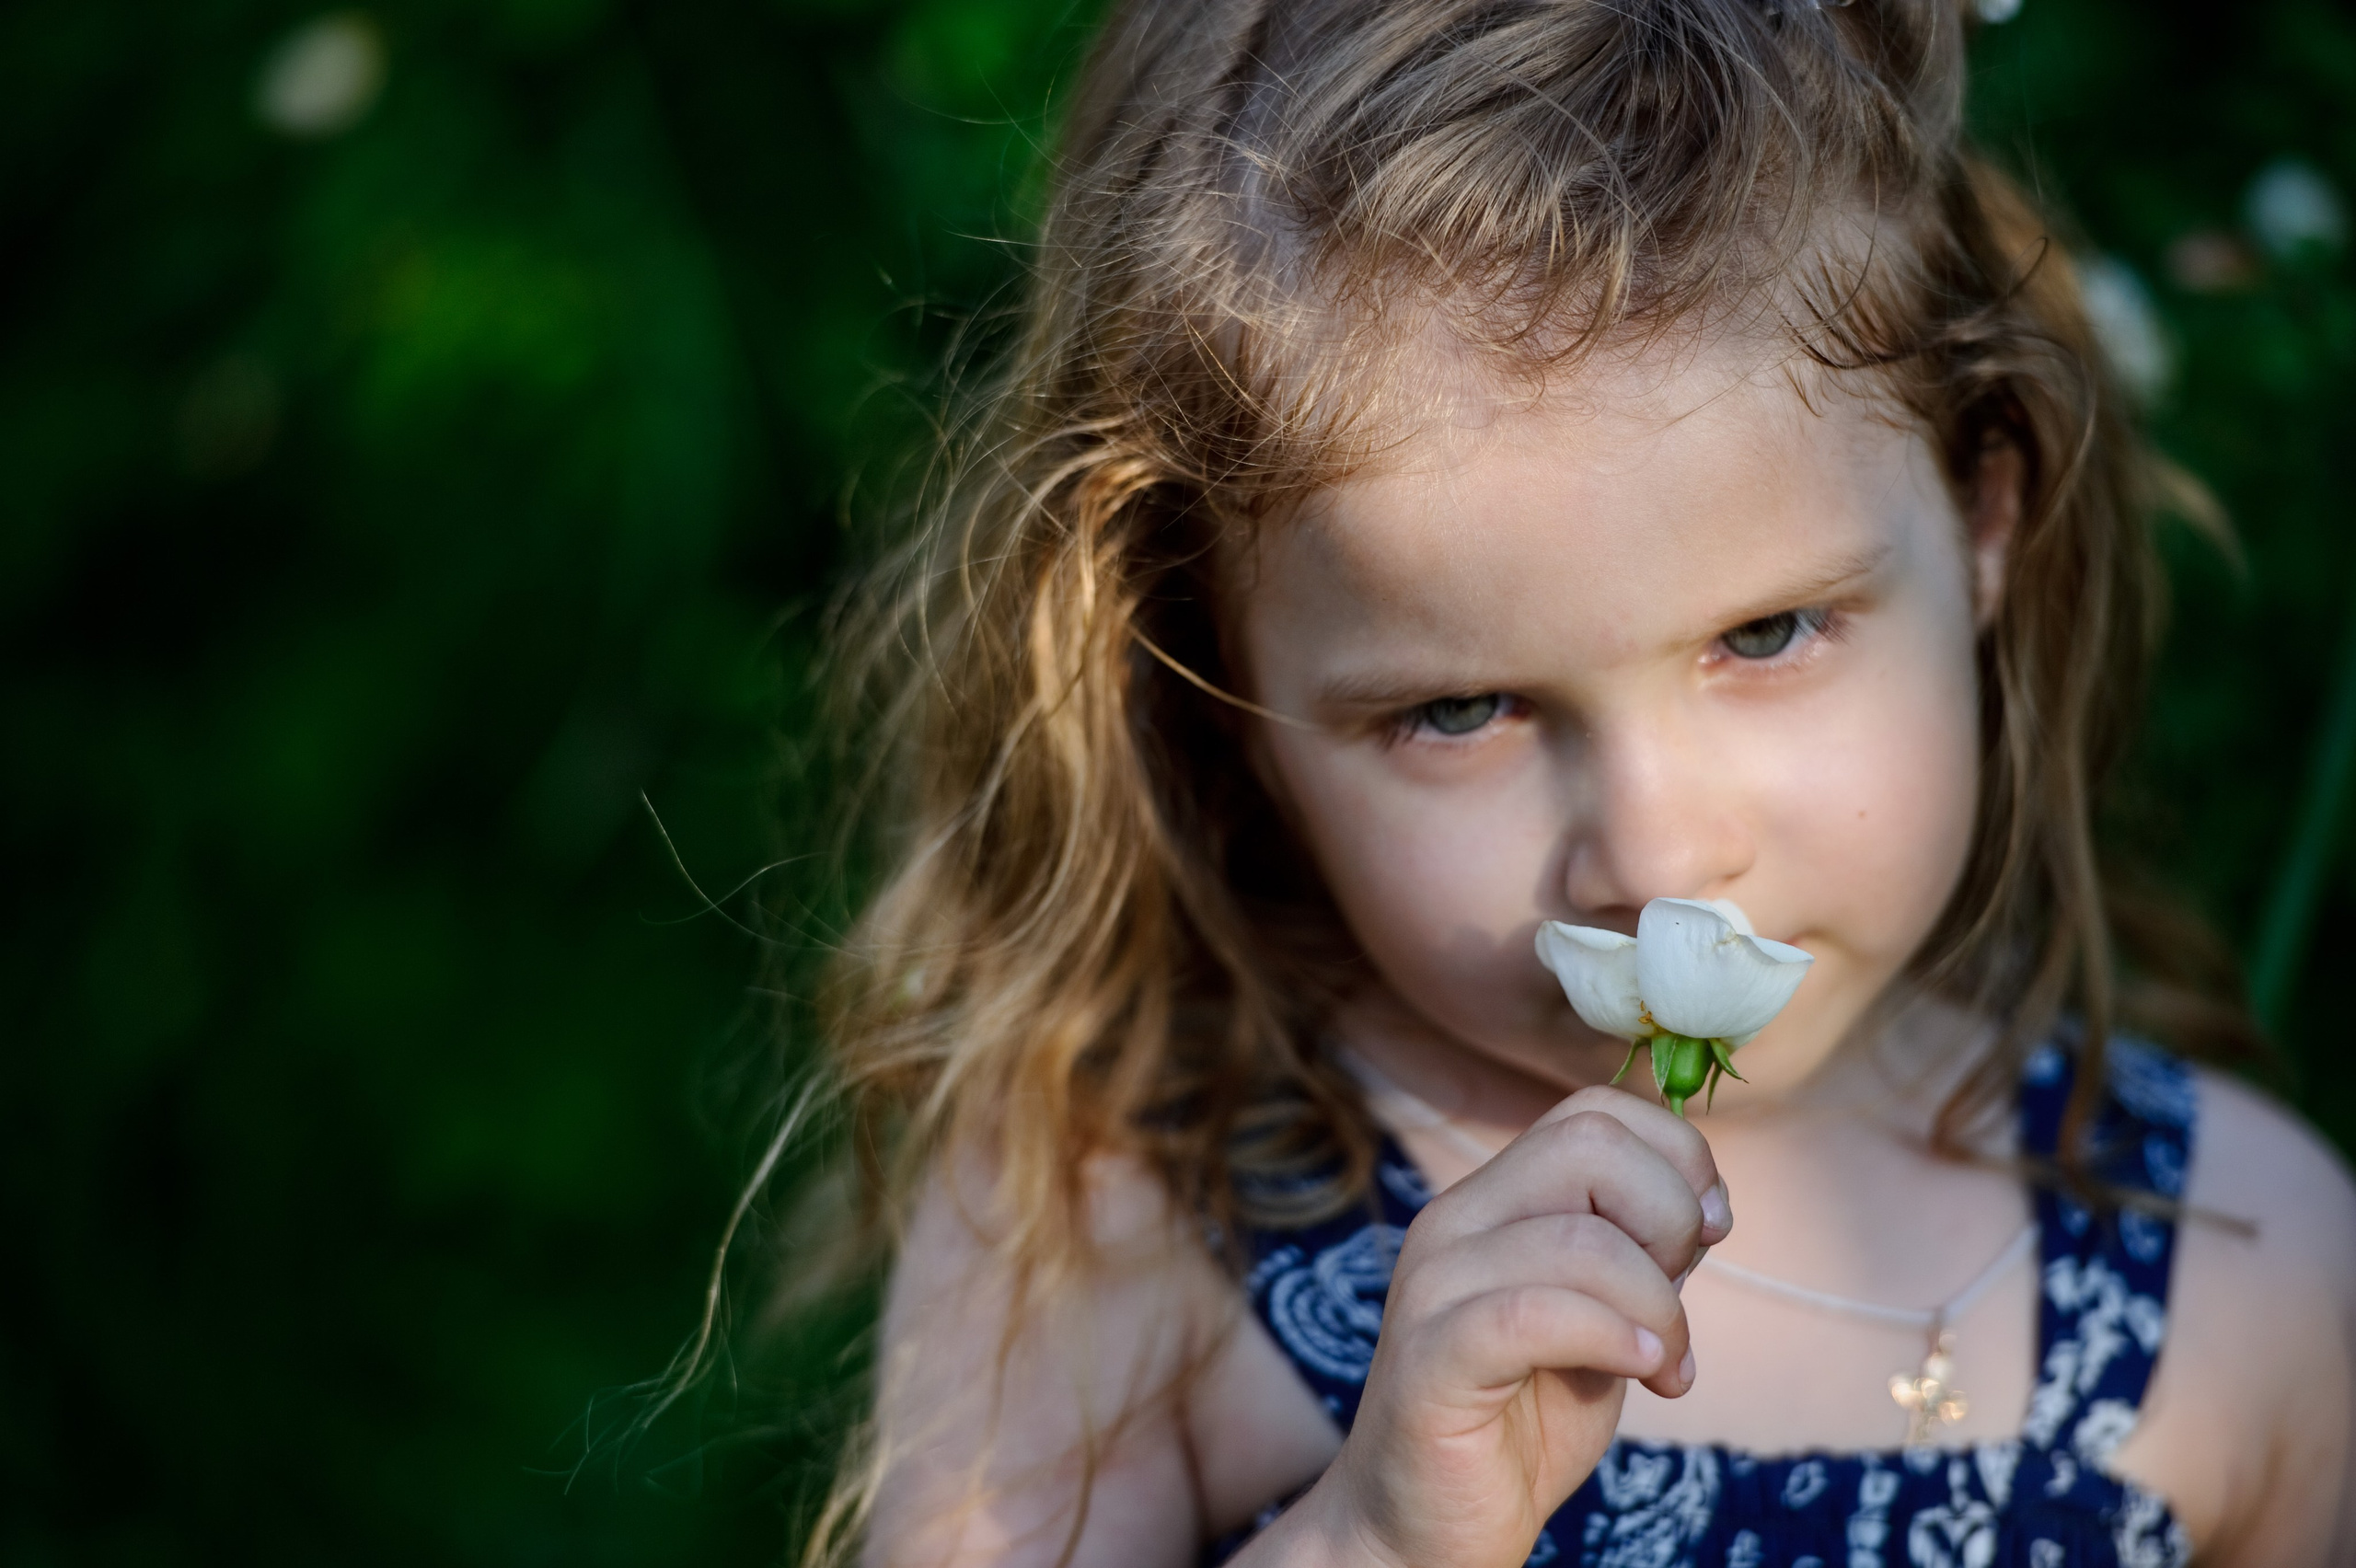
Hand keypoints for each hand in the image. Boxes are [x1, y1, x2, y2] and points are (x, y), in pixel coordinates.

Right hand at [1254, 1087, 1730, 1567]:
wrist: (1427, 1526)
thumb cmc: (1521, 1420)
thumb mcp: (1602, 1317)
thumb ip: (1638, 1253)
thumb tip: (1706, 1200)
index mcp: (1493, 1199)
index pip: (1594, 1110)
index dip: (1676, 1156)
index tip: (1708, 1233)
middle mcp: (1454, 1220)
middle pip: (1589, 1146)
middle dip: (1670, 1219)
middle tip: (1676, 1302)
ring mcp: (1434, 1284)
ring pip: (1581, 1239)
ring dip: (1658, 1308)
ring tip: (1664, 1367)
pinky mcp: (1432, 1358)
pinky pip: (1539, 1313)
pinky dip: (1615, 1337)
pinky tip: (1645, 1373)